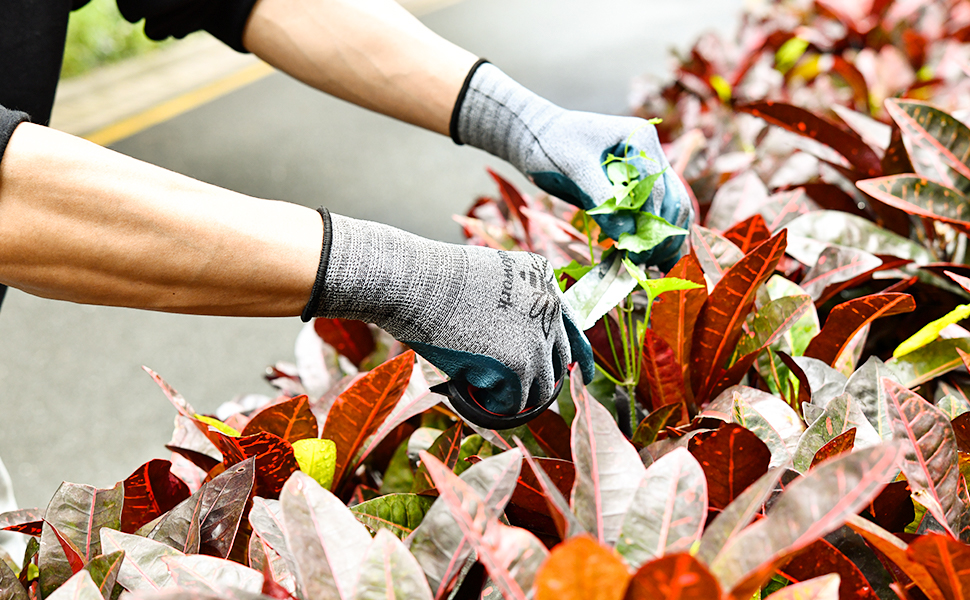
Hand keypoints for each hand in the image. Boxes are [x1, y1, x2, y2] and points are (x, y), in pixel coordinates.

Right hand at [304, 210, 594, 424]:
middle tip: (511, 398)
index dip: (579, 358)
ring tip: (473, 390)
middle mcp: (550, 306)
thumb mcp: (487, 280)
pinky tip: (460, 390)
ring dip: (506, 397)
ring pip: (534, 391)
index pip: (573, 328)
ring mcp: (537, 338)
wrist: (410, 281)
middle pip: (555, 366)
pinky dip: (486, 406)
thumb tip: (518, 348)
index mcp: (544, 280)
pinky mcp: (518, 365)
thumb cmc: (431, 281)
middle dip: (536, 386)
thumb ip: (512, 306)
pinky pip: (510, 404)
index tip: (582, 376)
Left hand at [454, 63, 692, 269]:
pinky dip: (654, 237)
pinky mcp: (633, 190)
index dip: (649, 223)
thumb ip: (600, 197)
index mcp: (641, 140)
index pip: (656, 189)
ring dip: (664, 239)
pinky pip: (653, 215)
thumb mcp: (574, 168)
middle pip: (671, 201)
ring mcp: (644, 173)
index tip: (637, 251)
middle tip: (644, 263)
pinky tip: (654, 261)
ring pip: (669, 211)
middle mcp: (649, 155)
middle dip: (661, 235)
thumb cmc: (552, 145)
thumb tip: (626, 232)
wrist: (535, 138)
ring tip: (652, 267)